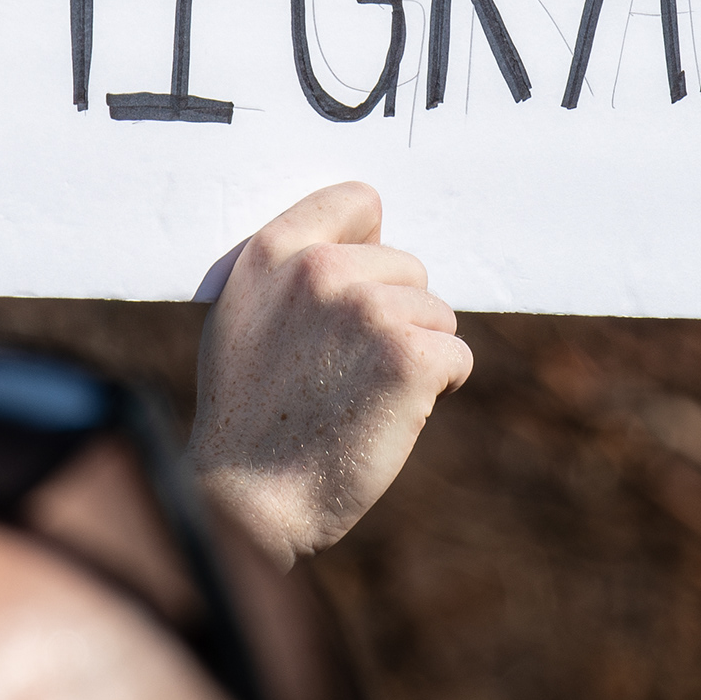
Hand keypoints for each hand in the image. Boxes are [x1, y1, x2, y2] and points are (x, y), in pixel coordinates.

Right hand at [188, 182, 471, 568]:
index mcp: (274, 252)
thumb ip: (293, 271)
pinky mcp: (409, 356)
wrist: (250, 498)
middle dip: (396, 317)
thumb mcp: (243, 315)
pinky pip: (457, 356)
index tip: (358, 291)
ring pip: (437, 315)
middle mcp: (320, 269)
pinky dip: (437, 389)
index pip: (360, 202)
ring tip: (361, 397)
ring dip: (415, 355)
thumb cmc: (251, 416)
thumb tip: (370, 239)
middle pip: (409, 268)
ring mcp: (367, 310)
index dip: (372, 247)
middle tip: (346, 372)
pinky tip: (389, 416)